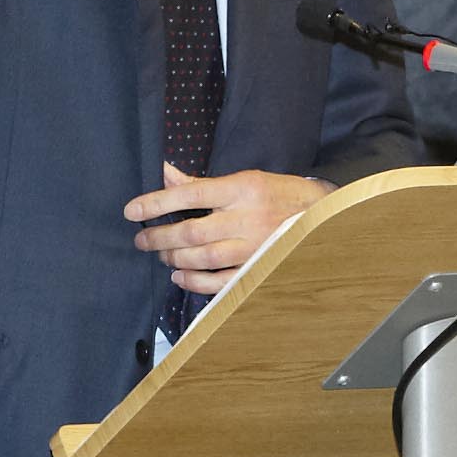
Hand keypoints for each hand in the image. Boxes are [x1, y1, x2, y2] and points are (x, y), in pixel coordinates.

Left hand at [127, 165, 326, 291]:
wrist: (324, 218)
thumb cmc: (281, 195)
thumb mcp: (246, 179)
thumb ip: (203, 182)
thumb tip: (166, 174)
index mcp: (242, 189)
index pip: (190, 194)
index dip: (157, 202)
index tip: (132, 210)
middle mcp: (247, 218)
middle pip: (191, 231)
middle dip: (159, 237)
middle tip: (141, 240)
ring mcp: (254, 247)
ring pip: (203, 258)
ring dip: (174, 258)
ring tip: (161, 255)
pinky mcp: (258, 269)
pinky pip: (221, 281)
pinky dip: (196, 282)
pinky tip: (180, 276)